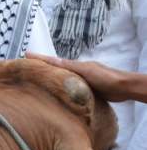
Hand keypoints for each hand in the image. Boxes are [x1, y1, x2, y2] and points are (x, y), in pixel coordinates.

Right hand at [25, 53, 140, 101]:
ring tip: (39, 81)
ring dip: (53, 79)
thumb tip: (51, 58)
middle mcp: (77, 72)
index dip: (40, 59)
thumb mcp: (85, 69)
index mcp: (74, 66)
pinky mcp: (88, 90)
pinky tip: (59, 94)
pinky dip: (63, 89)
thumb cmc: (105, 77)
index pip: (53, 61)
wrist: (124, 87)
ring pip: (64, 79)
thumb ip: (69, 65)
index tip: (25, 55)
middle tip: (28, 68)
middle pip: (57, 69)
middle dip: (43, 68)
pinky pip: (71, 88)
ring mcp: (82, 80)